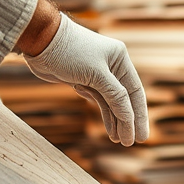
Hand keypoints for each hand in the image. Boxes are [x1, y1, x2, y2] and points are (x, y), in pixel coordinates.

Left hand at [24, 13, 148, 145]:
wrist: (41, 40)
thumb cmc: (70, 52)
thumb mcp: (96, 75)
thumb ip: (115, 96)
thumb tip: (130, 117)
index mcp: (120, 59)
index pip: (135, 91)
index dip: (139, 115)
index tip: (142, 137)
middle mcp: (112, 66)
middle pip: (125, 99)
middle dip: (129, 121)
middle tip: (132, 142)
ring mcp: (98, 75)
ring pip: (112, 103)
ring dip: (116, 121)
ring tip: (120, 141)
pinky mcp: (84, 81)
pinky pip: (99, 102)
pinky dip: (105, 115)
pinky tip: (111, 131)